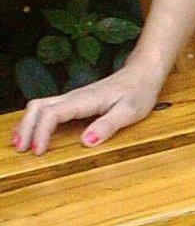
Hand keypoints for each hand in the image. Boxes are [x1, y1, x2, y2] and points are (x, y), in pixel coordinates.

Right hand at [10, 49, 167, 154]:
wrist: (143, 73)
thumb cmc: (138, 92)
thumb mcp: (129, 112)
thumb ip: (107, 126)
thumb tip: (86, 142)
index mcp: (85, 100)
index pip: (53, 114)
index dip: (41, 132)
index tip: (38, 152)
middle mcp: (74, 97)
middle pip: (38, 107)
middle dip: (25, 127)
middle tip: (20, 150)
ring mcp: (73, 97)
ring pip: (40, 105)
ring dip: (27, 123)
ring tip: (20, 144)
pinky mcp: (75, 101)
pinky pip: (47, 108)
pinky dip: (35, 120)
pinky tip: (33, 133)